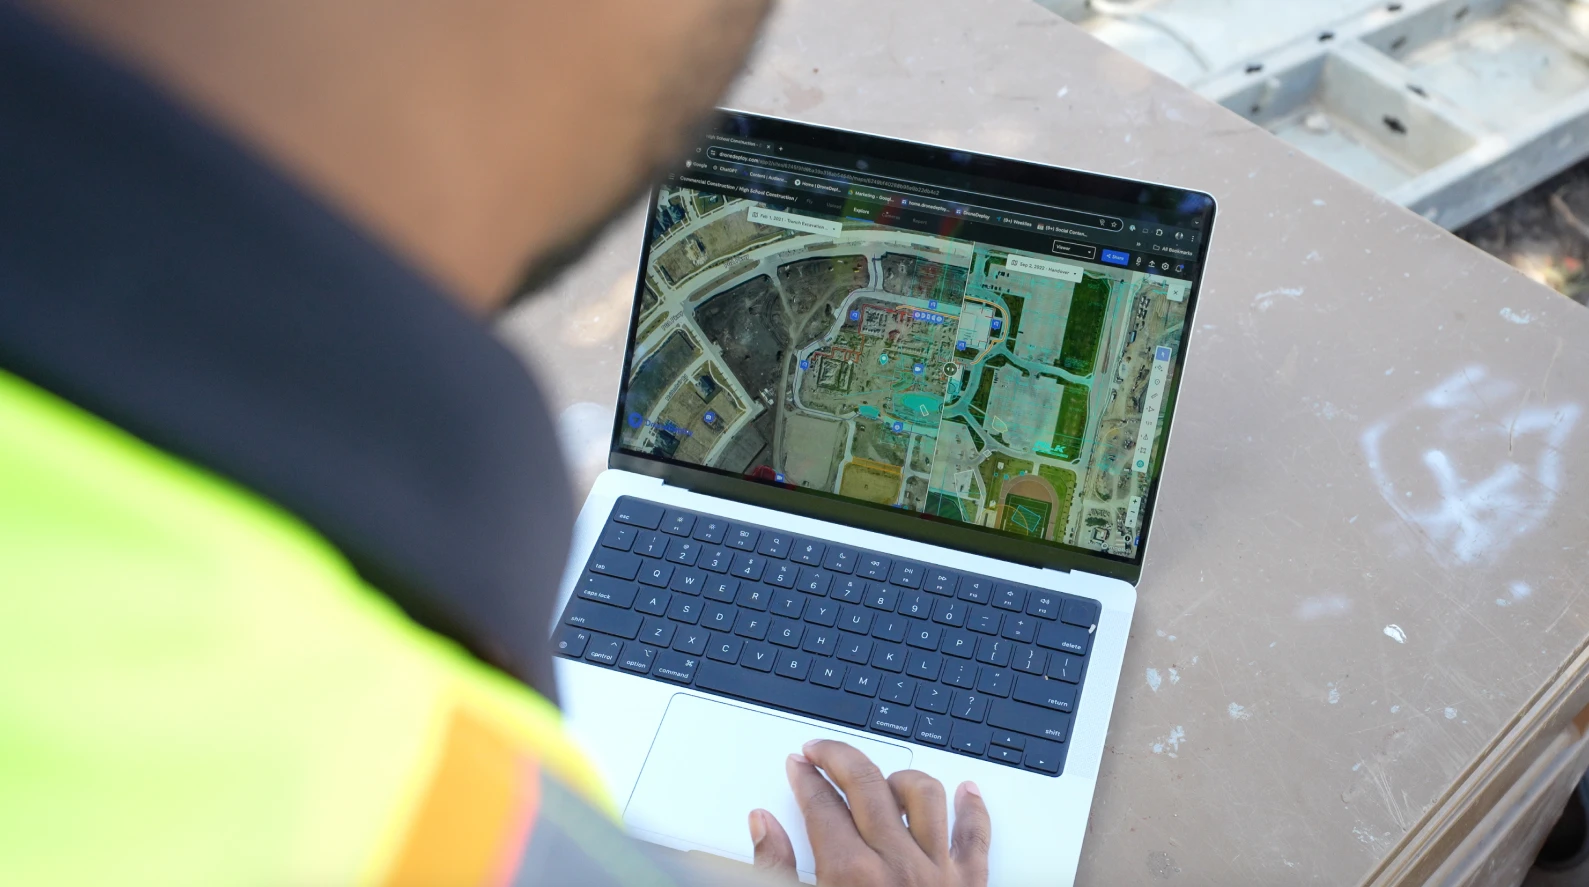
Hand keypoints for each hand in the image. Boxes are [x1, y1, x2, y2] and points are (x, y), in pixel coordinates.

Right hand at [747, 739, 990, 885]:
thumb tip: (762, 826)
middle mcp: (899, 867)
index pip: (821, 804)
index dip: (804, 779)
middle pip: (866, 783)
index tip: (796, 766)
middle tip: (821, 751)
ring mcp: (940, 875)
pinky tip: (966, 791)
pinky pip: (976, 834)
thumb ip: (776, 870)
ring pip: (924, 794)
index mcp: (851, 877)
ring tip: (880, 776)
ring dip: (898, 777)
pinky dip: (972, 807)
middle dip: (839, 757)